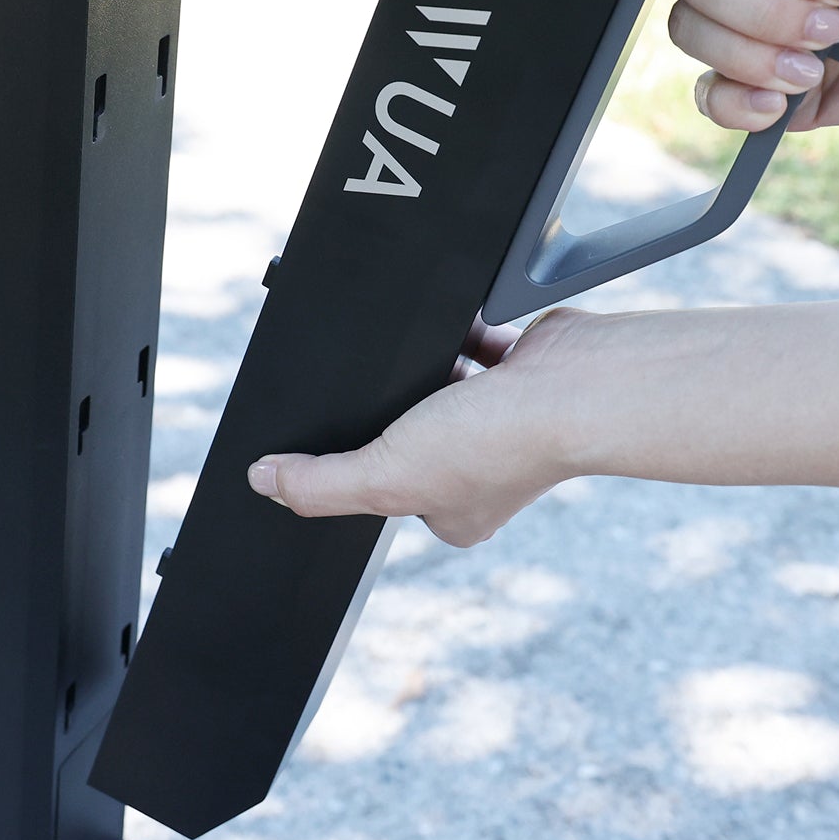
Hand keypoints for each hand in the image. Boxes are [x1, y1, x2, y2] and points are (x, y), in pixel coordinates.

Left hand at [245, 310, 588, 546]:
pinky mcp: (518, 369)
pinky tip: (450, 325)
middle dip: (397, 408)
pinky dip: (459, 331)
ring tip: (422, 358)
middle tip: (387, 392)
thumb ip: (321, 484)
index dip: (363, 461)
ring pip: (440, 387)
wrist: (575, 385)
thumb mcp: (385, 476)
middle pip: (412, 433)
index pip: (386, 487)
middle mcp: (483, 471)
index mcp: (454, 514)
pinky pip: (473, 344)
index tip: (352, 436)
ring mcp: (503, 418)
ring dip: (425, 366)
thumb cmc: (500, 442)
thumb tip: (263, 482)